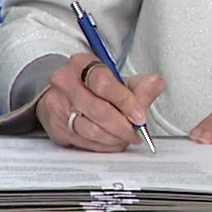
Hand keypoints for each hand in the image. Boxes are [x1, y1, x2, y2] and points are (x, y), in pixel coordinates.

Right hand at [37, 53, 164, 151]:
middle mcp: (64, 83)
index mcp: (81, 65)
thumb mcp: (115, 81)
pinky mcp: (55, 126)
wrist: (61, 95)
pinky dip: (103, 146)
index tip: (140, 117)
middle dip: (123, 127)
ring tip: (125, 137)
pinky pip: (84, 142)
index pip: (104, 84)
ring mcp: (57, 105)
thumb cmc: (90, 87)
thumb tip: (156, 84)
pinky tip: (111, 141)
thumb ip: (138, 86)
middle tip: (136, 133)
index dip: (125, 102)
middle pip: (99, 111)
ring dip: (114, 138)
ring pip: (91, 130)